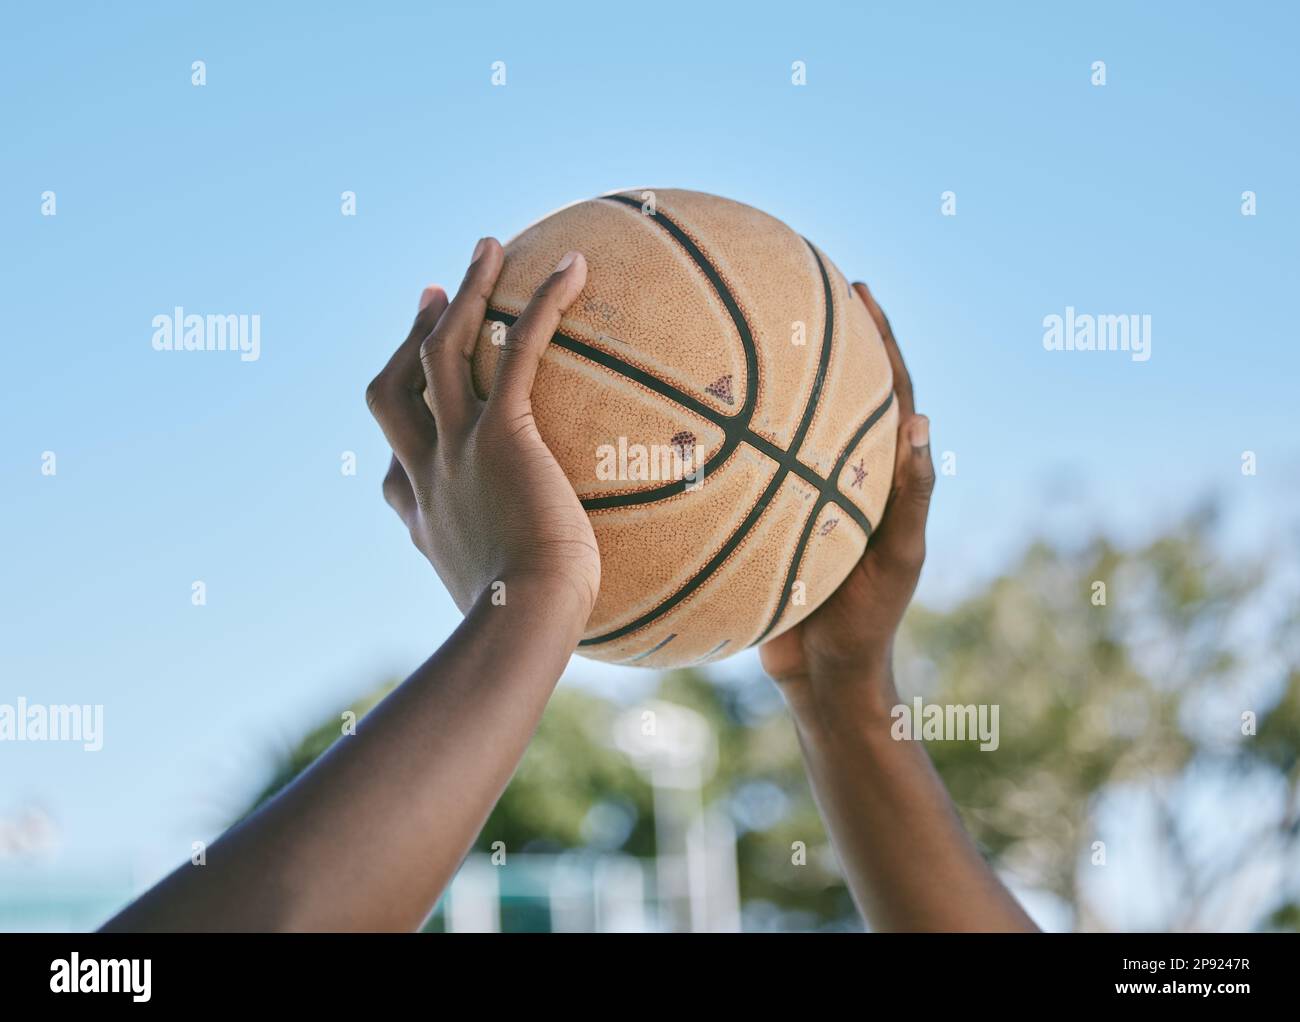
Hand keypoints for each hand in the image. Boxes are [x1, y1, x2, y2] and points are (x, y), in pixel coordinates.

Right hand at [367, 238, 600, 623]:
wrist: (521, 625)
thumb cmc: (528, 634)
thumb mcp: (511, 621)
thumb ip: (522, 610)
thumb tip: (564, 631)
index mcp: (423, 521)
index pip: (395, 473)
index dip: (401, 437)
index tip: (418, 415)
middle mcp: (427, 476)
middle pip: (394, 391)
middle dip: (408, 341)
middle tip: (431, 300)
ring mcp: (455, 450)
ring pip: (440, 351)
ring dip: (462, 294)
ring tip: (487, 249)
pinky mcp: (500, 433)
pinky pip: (515, 351)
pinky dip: (540, 304)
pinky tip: (574, 267)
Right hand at [760, 282, 934, 717]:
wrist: (824, 677)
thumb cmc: (869, 622)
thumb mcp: (896, 559)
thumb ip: (910, 496)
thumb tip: (922, 422)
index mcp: (886, 477)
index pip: (889, 392)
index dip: (880, 339)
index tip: (859, 288)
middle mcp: (847, 477)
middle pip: (838, 396)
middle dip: (824, 342)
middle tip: (799, 289)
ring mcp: (806, 498)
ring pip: (789, 430)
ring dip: (772, 385)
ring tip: (740, 338)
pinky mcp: (772, 522)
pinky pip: (750, 472)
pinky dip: (731, 444)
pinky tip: (693, 424)